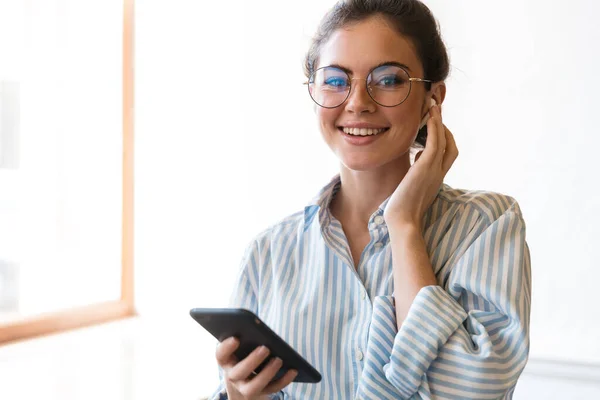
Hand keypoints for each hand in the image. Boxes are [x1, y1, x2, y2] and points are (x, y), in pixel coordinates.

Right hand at [215, 337, 297, 399]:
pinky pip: (272, 389)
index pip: (220, 355)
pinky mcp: (261, 394)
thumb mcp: (242, 346)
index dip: (226, 347)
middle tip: (265, 348)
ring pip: (253, 387)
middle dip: (252, 361)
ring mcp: (245, 388)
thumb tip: (259, 328)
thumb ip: (246, 337)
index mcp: (226, 360)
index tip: (236, 338)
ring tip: (279, 359)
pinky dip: (284, 380)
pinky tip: (293, 369)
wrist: (246, 379)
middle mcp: (233, 376)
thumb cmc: (245, 353)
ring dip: (267, 373)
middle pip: (238, 373)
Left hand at [383, 104, 457, 230]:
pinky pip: (435, 142)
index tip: (433, 127)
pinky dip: (434, 127)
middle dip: (444, 127)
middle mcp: (439, 173)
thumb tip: (416, 158)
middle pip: (450, 145)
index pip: (446, 154)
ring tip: (433, 106)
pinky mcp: (426, 167)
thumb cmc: (402, 209)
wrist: (402, 221)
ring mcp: (435, 170)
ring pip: (443, 140)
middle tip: (435, 111)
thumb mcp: (412, 186)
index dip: (443, 138)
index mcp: (436, 178)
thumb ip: (416, 172)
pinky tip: (430, 115)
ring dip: (439, 121)